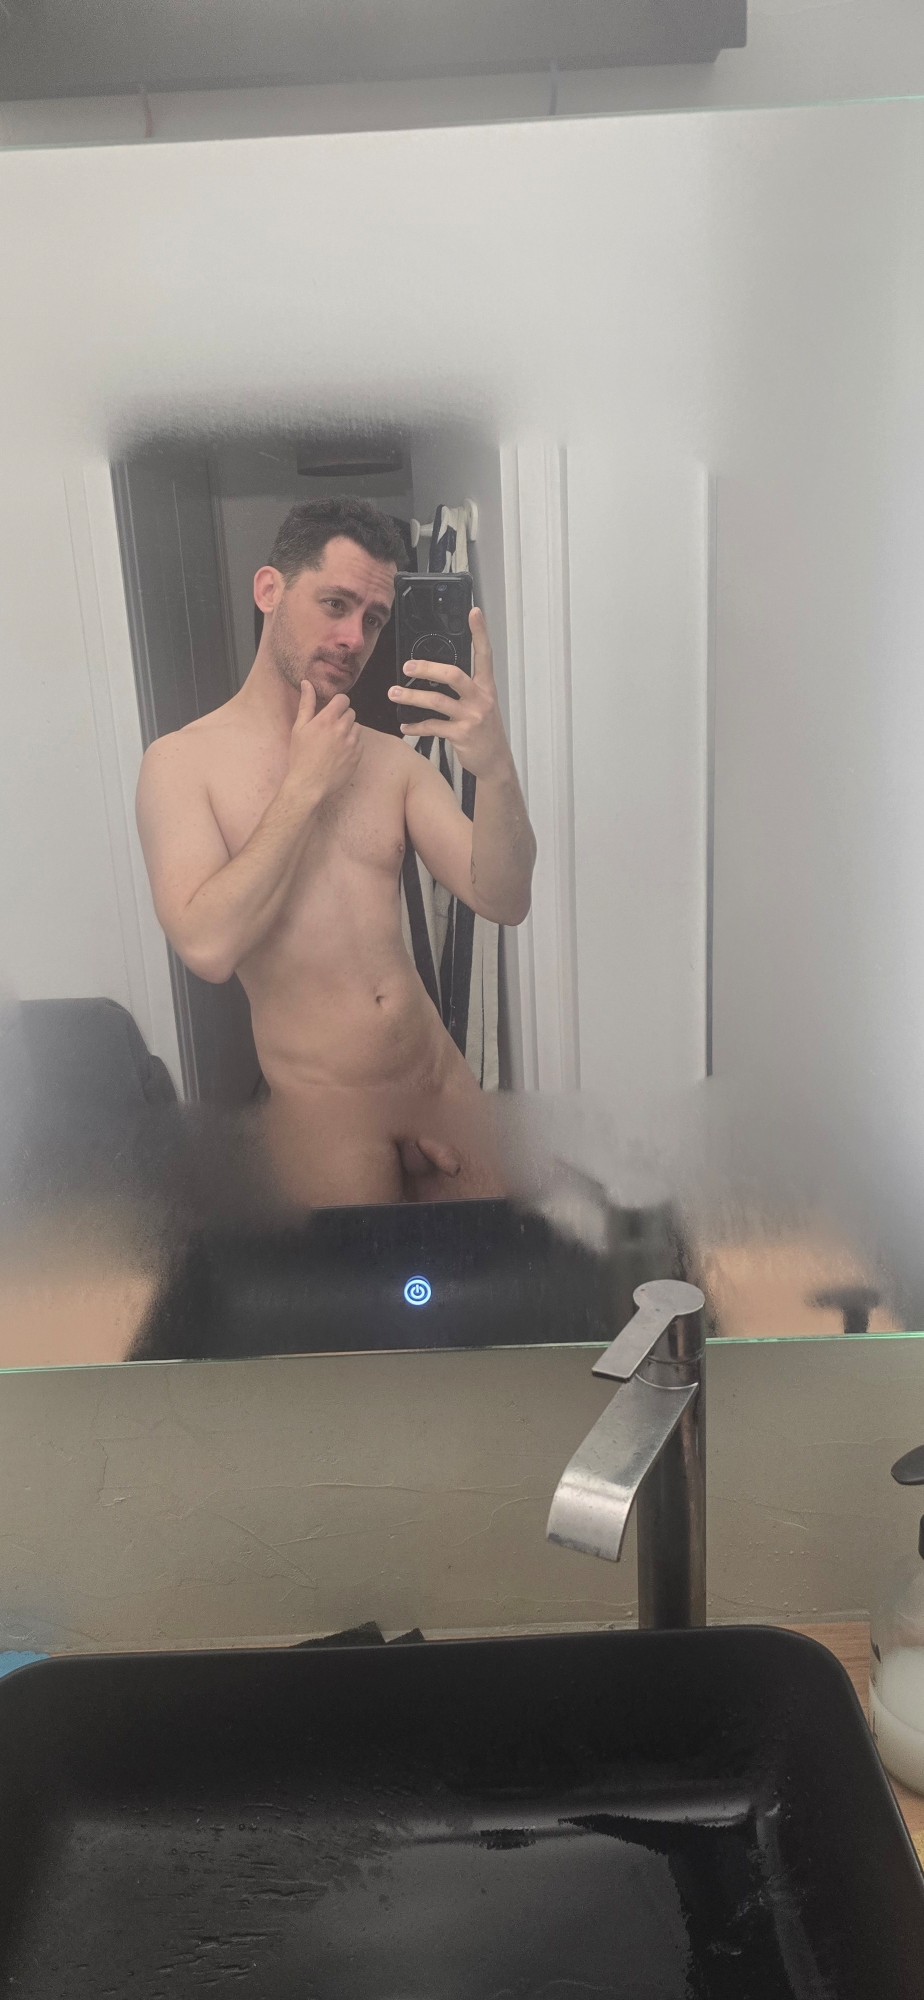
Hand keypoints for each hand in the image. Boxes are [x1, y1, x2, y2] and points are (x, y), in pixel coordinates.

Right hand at [286, 682, 362, 804]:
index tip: (332, 710)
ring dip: (348, 731)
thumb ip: (306, 703)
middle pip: (351, 712)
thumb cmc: (301, 756)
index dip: (338, 703)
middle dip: (342, 717)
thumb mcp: (299, 728)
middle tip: (329, 729)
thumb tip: (307, 683)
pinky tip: (339, 753)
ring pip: (356, 727)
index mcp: (327, 720)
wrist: (309, 784)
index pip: (343, 699)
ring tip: (334, 742)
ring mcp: (352, 743)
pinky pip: (360, 743)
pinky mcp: (358, 756)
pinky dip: (352, 745)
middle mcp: (342, 729)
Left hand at [388, 607, 511, 779]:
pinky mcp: (461, 735)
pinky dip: (415, 726)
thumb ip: (465, 688)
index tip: (474, 611)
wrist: (495, 760)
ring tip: (394, 694)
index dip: (480, 632)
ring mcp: (471, 717)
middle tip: (407, 666)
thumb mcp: (481, 704)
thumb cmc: (484, 729)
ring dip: (412, 697)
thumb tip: (436, 672)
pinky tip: (404, 726)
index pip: (484, 654)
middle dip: (427, 668)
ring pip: (437, 701)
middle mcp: (480, 698)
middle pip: (453, 675)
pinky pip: (433, 727)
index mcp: (485, 686)